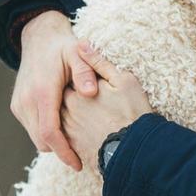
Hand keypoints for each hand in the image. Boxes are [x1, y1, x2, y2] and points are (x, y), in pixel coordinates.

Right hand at [10, 10, 101, 169]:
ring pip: (36, 137)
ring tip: (77, 143)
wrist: (39, 38)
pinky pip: (32, 128)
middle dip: (61, 151)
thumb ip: (85, 72)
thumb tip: (90, 93)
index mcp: (42, 91)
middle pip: (42, 140)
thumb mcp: (78, 54)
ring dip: (53, 142)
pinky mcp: (17, 106)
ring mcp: (19, 104)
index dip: (64, 152)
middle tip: (84, 156)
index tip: (79, 164)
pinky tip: (65, 128)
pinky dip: (46, 133)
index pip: (50, 132)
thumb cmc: (64, 47)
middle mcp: (26, 101)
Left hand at [61, 42, 153, 169]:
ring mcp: (69, 133)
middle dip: (69, 99)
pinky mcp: (75, 150)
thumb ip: (99, 63)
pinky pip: (66, 140)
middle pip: (60, 102)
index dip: (74, 80)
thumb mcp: (123, 81)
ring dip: (70, 117)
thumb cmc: (132, 113)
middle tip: (90, 102)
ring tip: (90, 118)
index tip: (86, 82)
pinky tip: (89, 133)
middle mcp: (66, 113)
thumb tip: (83, 44)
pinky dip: (73, 134)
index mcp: (75, 94)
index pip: (65, 82)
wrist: (136, 151)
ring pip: (61, 121)